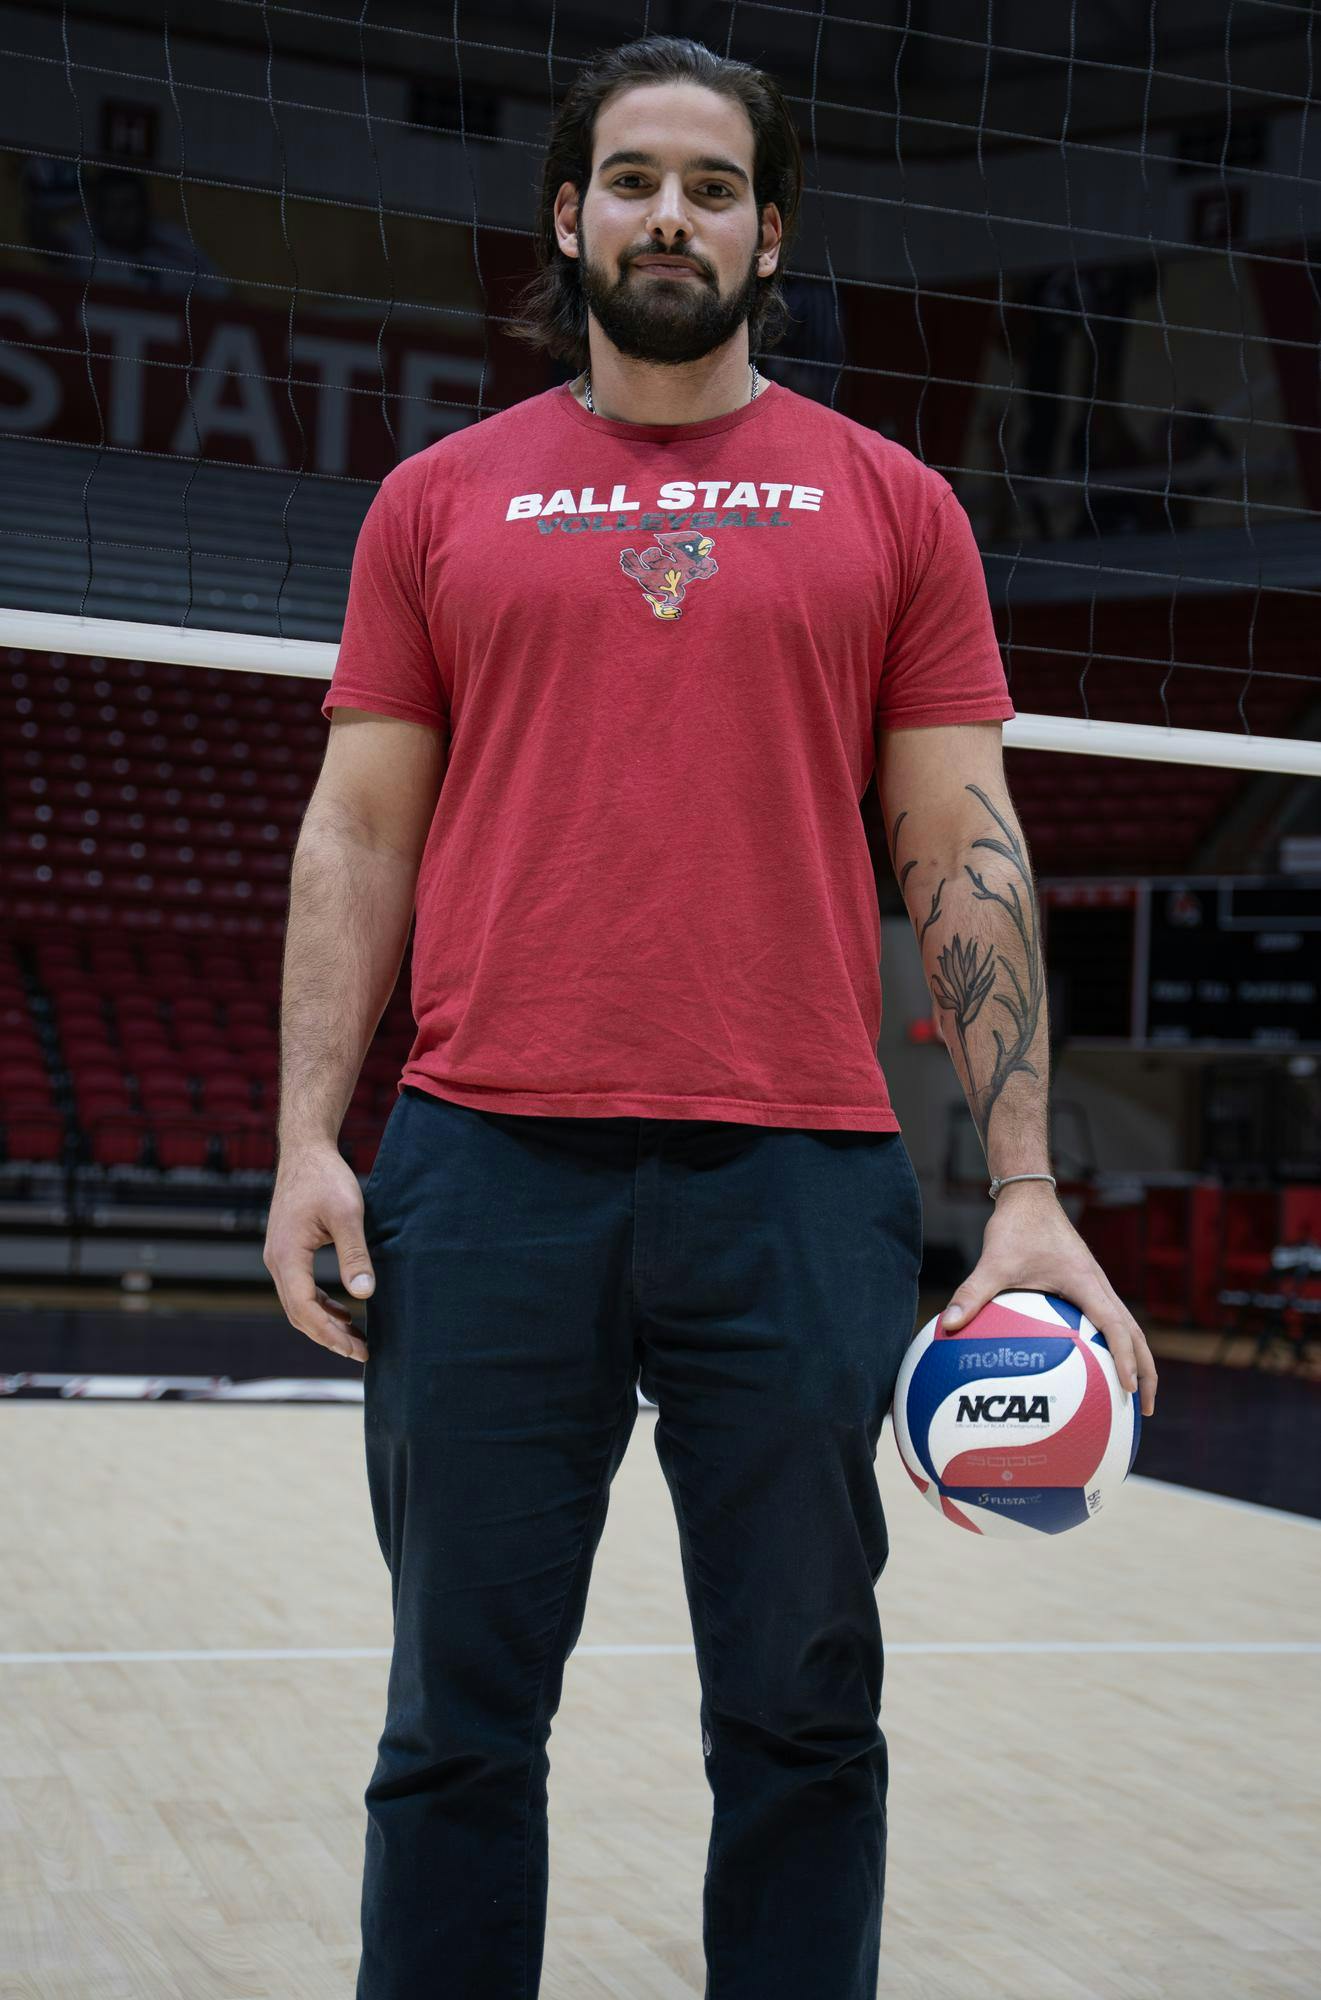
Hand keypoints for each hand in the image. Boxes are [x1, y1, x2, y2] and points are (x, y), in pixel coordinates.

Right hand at [263, 1144, 374, 1363]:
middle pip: (299, 1313)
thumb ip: (354, 1255)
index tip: (358, 1349)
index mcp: (288, 1255)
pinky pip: (300, 1289)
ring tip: (356, 1339)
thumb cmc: (326, 1178)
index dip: (330, 1334)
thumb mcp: (348, 1215)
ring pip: (298, 1304)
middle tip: (362, 1352)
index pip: (303, 1309)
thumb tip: (364, 1294)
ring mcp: (280, 1257)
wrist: (306, 1151)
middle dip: (329, 1336)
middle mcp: (277, 1261)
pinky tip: (344, 1312)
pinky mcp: (289, 1252)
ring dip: (325, 1324)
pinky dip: (321, 1305)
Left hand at [941, 1184, 1156, 1416]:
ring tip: (1134, 1397)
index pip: (1114, 1326)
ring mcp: (1097, 1285)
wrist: (1029, 1197)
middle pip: (1136, 1333)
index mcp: (1086, 1283)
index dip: (1125, 1357)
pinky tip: (1098, 1366)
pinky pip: (1110, 1319)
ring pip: (1129, 1327)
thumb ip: (972, 1292)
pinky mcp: (1088, 1286)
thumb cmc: (1016, 1227)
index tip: (1129, 1389)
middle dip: (1146, 1370)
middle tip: (1145, 1410)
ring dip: (1138, 1359)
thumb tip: (949, 1325)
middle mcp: (1099, 1285)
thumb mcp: (993, 1261)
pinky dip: (1117, 1344)